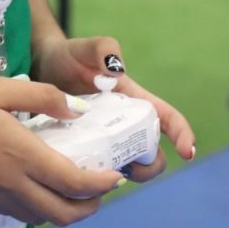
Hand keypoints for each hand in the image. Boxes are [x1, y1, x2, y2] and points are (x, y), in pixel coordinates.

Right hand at [0, 76, 123, 227]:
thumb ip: (42, 98)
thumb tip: (77, 111)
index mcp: (21, 156)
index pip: (74, 184)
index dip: (102, 185)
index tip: (116, 175)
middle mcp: (11, 186)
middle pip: (64, 215)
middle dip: (90, 206)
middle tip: (101, 186)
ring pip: (43, 220)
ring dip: (67, 210)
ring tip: (76, 187)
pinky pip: (22, 214)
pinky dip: (42, 208)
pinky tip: (42, 185)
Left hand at [32, 34, 196, 183]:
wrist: (41, 69)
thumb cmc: (70, 56)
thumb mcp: (86, 47)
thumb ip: (104, 48)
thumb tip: (116, 70)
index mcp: (135, 100)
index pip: (168, 119)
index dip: (183, 135)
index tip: (187, 154)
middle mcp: (126, 123)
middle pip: (153, 153)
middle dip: (150, 167)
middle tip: (127, 168)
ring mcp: (109, 139)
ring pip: (129, 167)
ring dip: (125, 176)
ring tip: (103, 174)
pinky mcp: (90, 151)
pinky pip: (102, 172)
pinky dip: (99, 179)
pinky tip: (83, 178)